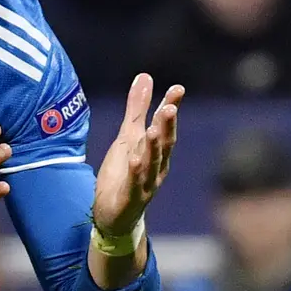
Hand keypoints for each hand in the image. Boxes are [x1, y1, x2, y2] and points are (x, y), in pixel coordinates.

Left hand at [92, 74, 183, 236]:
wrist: (114, 213)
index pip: (165, 126)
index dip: (170, 108)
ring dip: (154, 148)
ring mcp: (145, 183)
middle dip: (167, 127)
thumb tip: (146, 76)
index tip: (177, 89)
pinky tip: (134, 160)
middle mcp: (156, 166)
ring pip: (151, 163)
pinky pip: (134, 184)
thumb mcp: (128, 135)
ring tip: (153, 129)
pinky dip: (135, 173)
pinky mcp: (131, 198)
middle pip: (164, 144)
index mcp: (156, 150)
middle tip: (169, 107)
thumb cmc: (125, 172)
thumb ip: (138, 108)